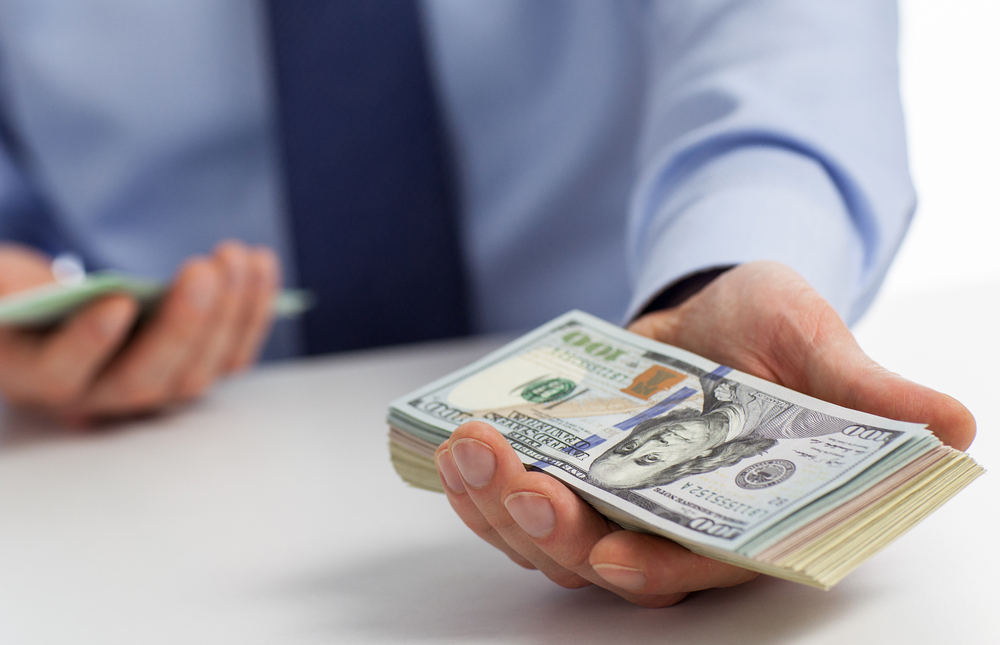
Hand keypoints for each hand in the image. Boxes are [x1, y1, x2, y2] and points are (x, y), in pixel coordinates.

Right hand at [0, 240, 279, 422]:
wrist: (52, 315)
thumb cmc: (23, 297)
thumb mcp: (3, 288)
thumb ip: (17, 292)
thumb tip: (51, 286)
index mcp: (33, 375)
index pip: (59, 374)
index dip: (89, 342)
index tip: (118, 300)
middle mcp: (95, 398)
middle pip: (145, 380)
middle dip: (182, 324)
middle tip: (201, 269)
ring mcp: (149, 392)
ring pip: (198, 374)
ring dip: (227, 311)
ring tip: (234, 256)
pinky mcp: (191, 373)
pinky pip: (231, 356)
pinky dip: (252, 309)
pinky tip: (260, 263)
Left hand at [434, 261, 974, 606]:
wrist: (713, 307)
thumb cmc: (775, 331)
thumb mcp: (818, 344)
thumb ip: (867, 391)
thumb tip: (953, 425)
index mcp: (742, 513)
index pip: (703, 565)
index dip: (660, 568)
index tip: (614, 555)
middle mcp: (672, 522)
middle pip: (608, 559)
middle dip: (558, 532)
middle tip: (525, 484)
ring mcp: (613, 502)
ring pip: (549, 537)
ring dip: (501, 504)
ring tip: (471, 447)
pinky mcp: (571, 473)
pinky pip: (513, 497)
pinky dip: (480, 481)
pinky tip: (453, 446)